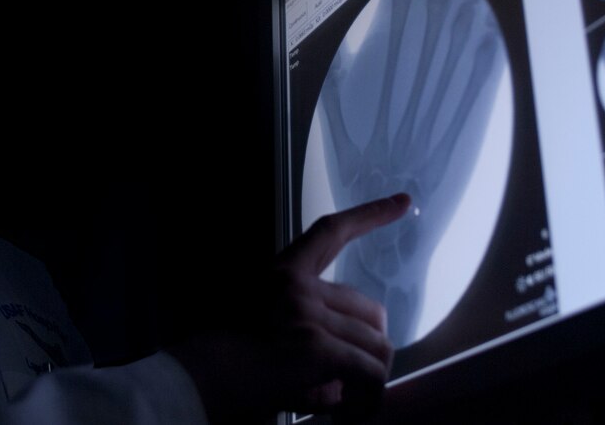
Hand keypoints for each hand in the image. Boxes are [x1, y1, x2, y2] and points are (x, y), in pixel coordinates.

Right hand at [171, 193, 410, 422]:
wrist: (202, 377)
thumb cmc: (226, 358)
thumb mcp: (265, 323)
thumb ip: (312, 325)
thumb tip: (358, 358)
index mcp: (282, 272)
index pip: (331, 232)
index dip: (371, 215)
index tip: (403, 201)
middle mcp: (297, 286)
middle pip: (371, 309)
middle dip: (370, 346)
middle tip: (355, 378)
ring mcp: (309, 314)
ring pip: (376, 346)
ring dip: (369, 379)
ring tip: (349, 401)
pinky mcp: (318, 347)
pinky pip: (370, 373)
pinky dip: (369, 398)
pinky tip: (352, 411)